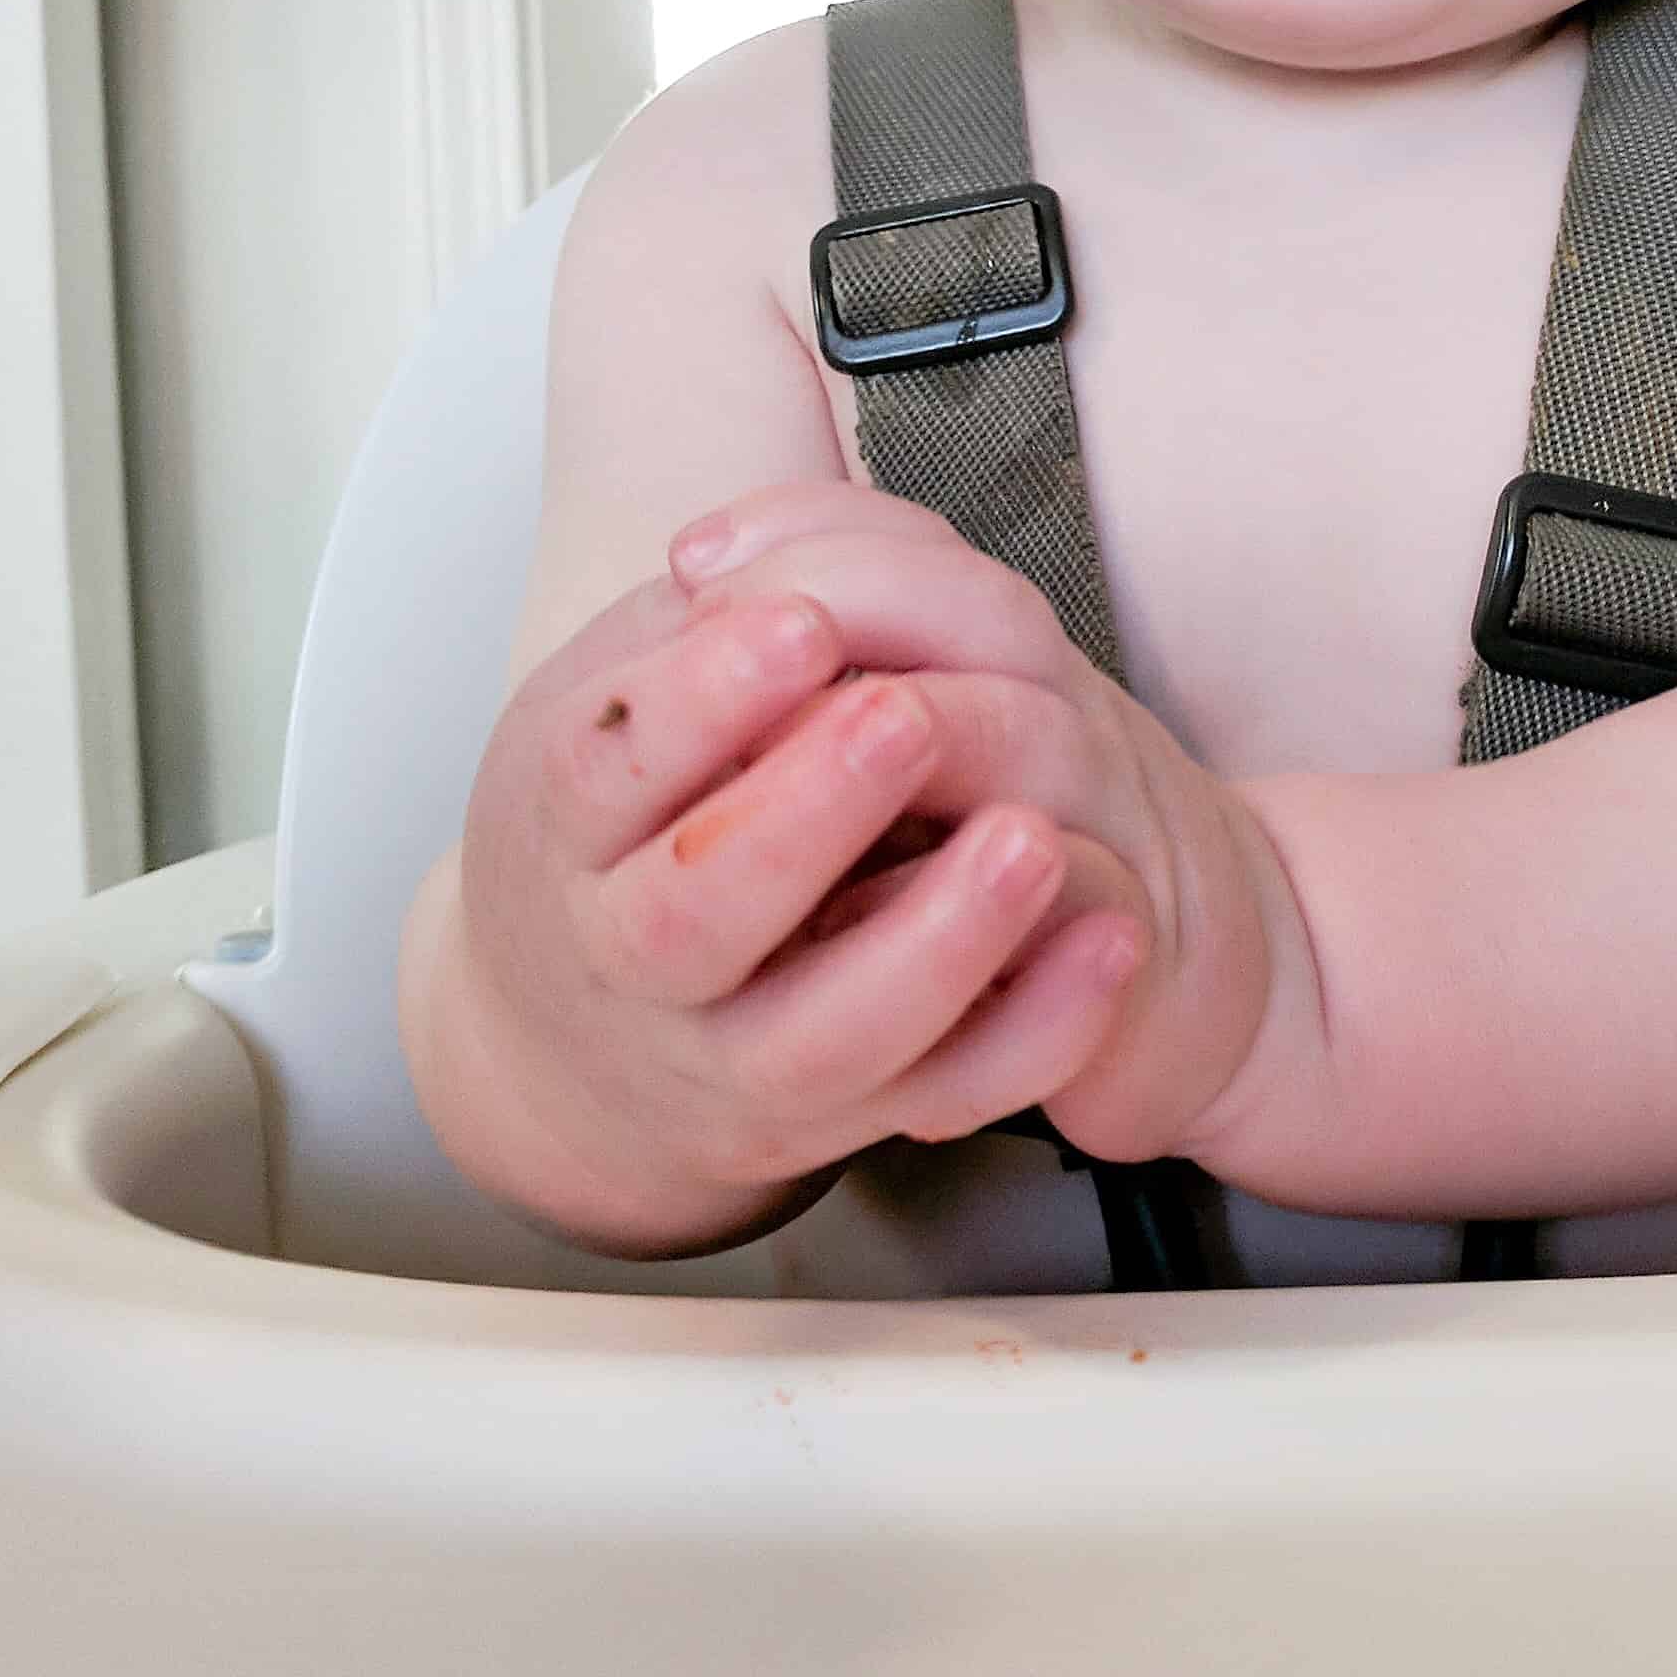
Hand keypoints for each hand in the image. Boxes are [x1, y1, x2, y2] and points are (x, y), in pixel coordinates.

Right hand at [403, 482, 1290, 1252]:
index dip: (700, 700)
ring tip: (1031, 839)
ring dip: (936, 939)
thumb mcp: (633, 686)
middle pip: (696, 915)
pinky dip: (1032, 1030)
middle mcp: (635, 961)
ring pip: (826, 1034)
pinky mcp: (843, 1117)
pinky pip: (944, 1097)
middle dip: (805, 816)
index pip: (606, 775)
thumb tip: (770, 558)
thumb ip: (713, 613)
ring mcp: (737, 1058)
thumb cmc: (634, 815)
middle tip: (906, 718)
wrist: (592, 1036)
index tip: (801, 622)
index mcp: (567, 834)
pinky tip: (1108, 941)